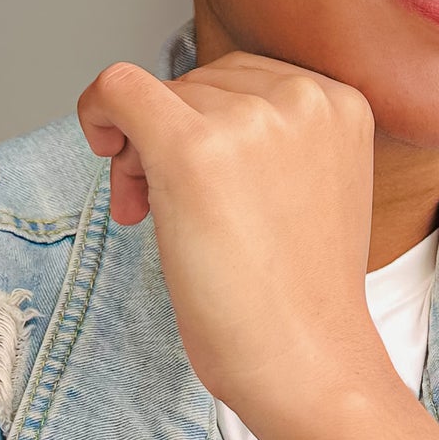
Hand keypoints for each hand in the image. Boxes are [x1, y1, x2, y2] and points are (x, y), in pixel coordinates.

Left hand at [75, 53, 385, 414]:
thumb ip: (274, 139)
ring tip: (156, 216)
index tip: (202, 183)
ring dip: (141, 149)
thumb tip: (180, 114)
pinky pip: (120, 88)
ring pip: (160, 94)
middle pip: (200, 83)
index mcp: (340, 102)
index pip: (246, 80)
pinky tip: (101, 147)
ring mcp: (249, 118)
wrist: (306, 360)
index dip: (210, 124)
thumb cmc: (301, 296)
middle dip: (172, 136)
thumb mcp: (314, 185)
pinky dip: (98, 109)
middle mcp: (302, 96)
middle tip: (166, 207)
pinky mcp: (193, 147)